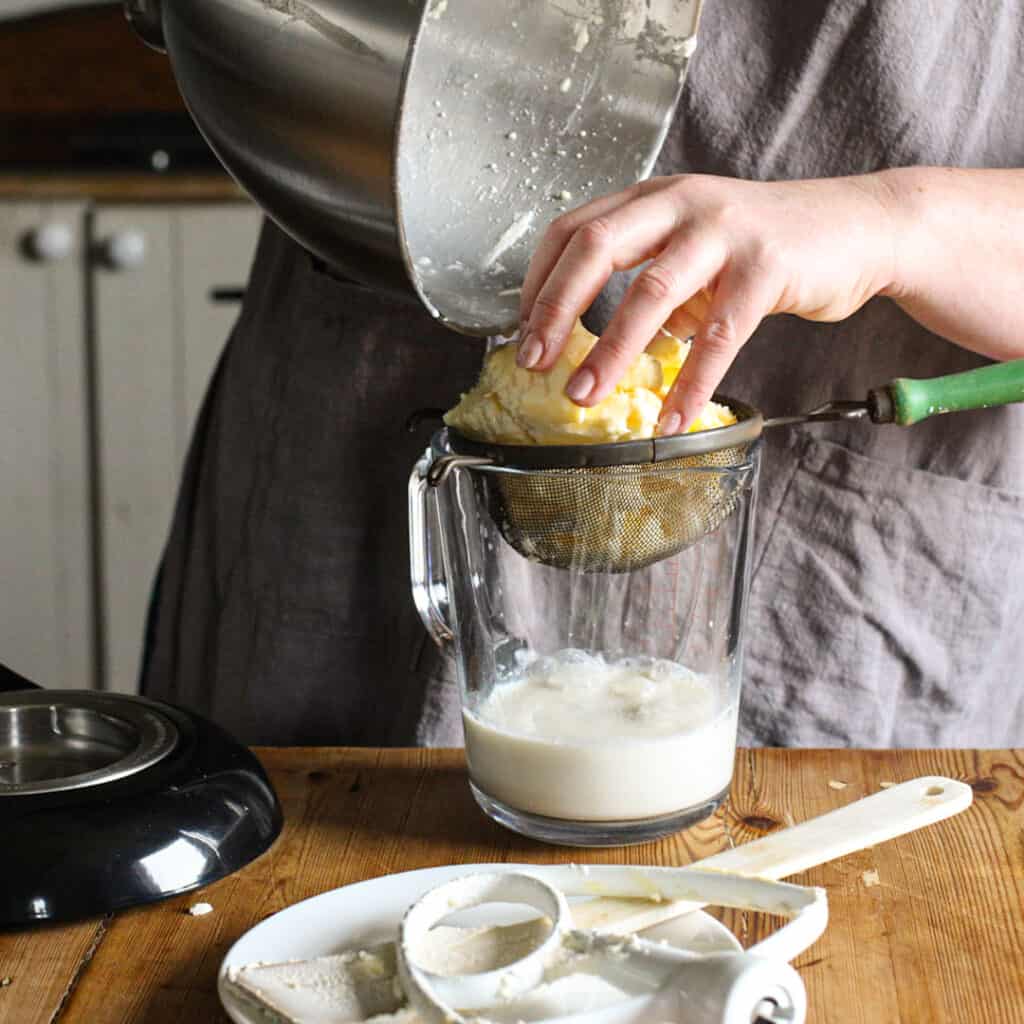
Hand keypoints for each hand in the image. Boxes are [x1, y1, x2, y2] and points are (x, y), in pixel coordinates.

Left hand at [517, 173, 898, 432]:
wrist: (857, 227)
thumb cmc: (766, 244)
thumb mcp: (695, 249)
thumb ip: (649, 282)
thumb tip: (598, 343)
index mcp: (655, 197)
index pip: (575, 229)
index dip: (540, 280)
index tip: (523, 330)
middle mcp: (683, 203)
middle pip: (597, 247)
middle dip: (556, 310)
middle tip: (534, 362)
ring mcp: (725, 231)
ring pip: (651, 291)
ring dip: (610, 351)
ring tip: (585, 397)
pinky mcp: (768, 267)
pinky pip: (719, 334)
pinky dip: (691, 381)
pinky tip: (673, 416)